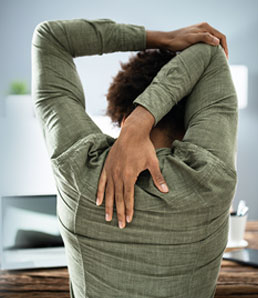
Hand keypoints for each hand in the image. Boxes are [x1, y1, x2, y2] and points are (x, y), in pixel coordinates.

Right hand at [96, 106, 168, 228]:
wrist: (132, 133)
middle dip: (118, 212)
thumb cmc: (143, 147)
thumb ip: (157, 177)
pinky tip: (97, 201)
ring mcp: (111, 171)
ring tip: (107, 218)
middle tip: (119, 225)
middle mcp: (118, 175)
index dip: (128, 209)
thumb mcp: (152, 162)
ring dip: (108, 206)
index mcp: (129, 175)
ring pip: (108, 192)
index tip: (129, 220)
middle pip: (118, 197)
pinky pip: (101, 182)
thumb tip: (166, 190)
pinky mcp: (107, 166)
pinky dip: (99, 192)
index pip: (128, 197)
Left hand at [147, 22, 227, 58]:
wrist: (167, 41)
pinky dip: (211, 50)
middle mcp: (204, 28)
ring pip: (213, 41)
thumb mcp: (191, 39)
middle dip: (223, 49)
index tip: (225, 58)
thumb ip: (204, 38)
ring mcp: (200, 33)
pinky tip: (210, 57)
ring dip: (217, 50)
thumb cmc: (177, 40)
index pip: (221, 36)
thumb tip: (217, 42)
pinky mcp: (196, 38)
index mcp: (205, 27)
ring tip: (218, 60)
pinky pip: (207, 44)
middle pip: (218, 39)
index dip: (225, 47)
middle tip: (224, 61)